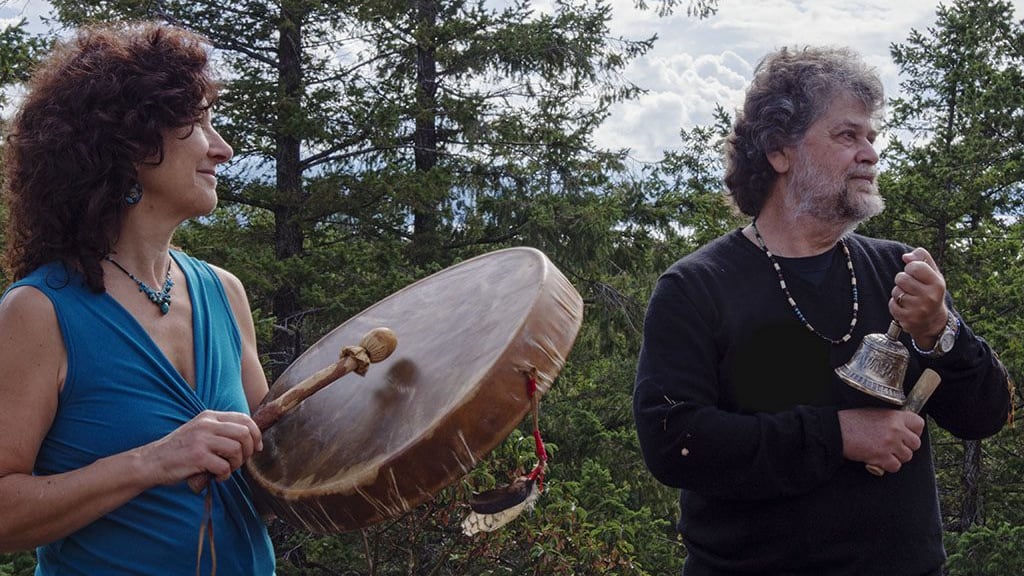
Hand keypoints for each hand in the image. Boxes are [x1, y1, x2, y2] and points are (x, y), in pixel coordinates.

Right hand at [140, 410, 262, 485]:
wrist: (151, 462)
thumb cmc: (179, 450)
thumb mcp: (199, 431)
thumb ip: (220, 431)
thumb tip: (251, 439)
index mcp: (209, 416)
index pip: (244, 419)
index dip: (256, 434)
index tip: (256, 448)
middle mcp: (206, 425)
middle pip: (244, 433)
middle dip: (249, 450)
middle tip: (241, 462)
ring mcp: (201, 440)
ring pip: (237, 449)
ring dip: (237, 464)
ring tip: (227, 470)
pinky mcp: (197, 457)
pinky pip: (224, 466)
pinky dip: (225, 475)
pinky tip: (217, 477)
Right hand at [838, 408, 923, 473]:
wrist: (835, 430)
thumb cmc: (851, 421)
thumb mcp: (875, 413)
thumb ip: (892, 421)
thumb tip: (903, 431)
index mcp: (894, 415)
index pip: (919, 424)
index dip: (914, 432)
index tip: (907, 435)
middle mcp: (895, 429)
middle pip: (915, 444)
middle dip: (905, 447)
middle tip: (892, 447)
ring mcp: (890, 443)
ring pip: (907, 457)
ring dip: (896, 457)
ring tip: (882, 453)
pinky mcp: (882, 456)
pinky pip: (895, 467)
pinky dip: (887, 466)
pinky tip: (877, 459)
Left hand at [889, 247, 947, 347]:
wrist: (934, 320)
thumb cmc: (931, 291)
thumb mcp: (933, 273)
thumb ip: (922, 258)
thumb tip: (906, 256)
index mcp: (937, 284)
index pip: (915, 266)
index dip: (910, 267)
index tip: (914, 273)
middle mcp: (930, 297)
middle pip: (901, 278)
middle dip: (902, 280)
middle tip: (911, 287)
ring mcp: (919, 310)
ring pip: (896, 291)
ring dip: (898, 292)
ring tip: (909, 297)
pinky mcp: (908, 319)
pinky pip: (892, 304)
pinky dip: (895, 304)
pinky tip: (905, 306)